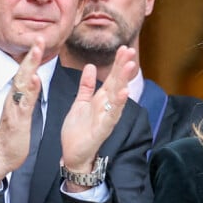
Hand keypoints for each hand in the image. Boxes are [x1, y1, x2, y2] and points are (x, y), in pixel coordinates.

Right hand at [0, 38, 43, 183]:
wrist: (0, 156)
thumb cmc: (13, 135)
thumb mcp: (23, 112)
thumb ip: (27, 96)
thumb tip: (32, 81)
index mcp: (17, 97)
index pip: (25, 72)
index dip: (32, 56)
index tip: (39, 40)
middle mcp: (14, 99)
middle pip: (23, 72)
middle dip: (31, 54)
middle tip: (39, 38)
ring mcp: (14, 108)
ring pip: (22, 83)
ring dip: (30, 65)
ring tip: (37, 50)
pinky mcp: (17, 120)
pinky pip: (24, 102)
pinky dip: (30, 90)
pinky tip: (36, 79)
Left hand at [61, 45, 136, 177]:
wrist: (72, 155)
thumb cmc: (77, 130)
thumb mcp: (80, 102)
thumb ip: (86, 86)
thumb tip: (90, 66)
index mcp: (100, 99)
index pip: (111, 77)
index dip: (117, 63)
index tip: (123, 48)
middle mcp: (106, 106)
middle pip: (116, 83)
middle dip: (122, 67)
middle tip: (130, 51)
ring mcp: (106, 117)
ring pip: (117, 97)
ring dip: (123, 81)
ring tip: (129, 66)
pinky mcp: (102, 129)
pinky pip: (111, 115)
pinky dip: (117, 104)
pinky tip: (123, 93)